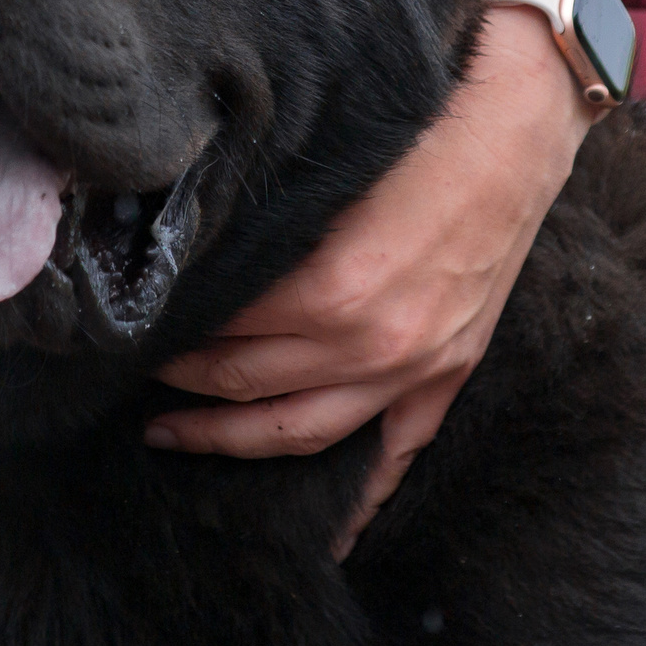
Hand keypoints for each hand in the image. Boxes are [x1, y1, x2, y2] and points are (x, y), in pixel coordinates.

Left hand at [145, 6, 595, 552]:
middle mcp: (370, 343)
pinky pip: (396, 456)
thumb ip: (259, 222)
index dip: (162, 331)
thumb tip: (185, 249)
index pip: (217, 333)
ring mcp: (414, 365)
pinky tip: (322, 534)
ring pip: (298, 432)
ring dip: (225, 439)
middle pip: (241, 384)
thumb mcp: (323, 169)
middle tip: (127, 370)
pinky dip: (357, 500)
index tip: (125, 325)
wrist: (520, 111)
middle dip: (176, 381)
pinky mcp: (449, 369)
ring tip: (169, 432)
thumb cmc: (419, 119)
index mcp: (329, 290)